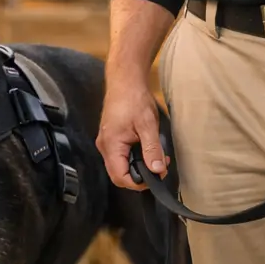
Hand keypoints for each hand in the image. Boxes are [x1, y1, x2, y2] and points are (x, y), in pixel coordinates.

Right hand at [96, 72, 166, 189]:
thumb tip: (158, 170)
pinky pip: (120, 156)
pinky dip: (134, 157)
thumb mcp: (148, 125)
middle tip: (160, 165)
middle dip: (140, 175)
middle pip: (119, 174)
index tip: (157, 175)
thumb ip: (152, 149)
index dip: (139, 183)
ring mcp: (106, 142)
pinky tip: (145, 147)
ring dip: (138, 165)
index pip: (120, 177)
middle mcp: (104, 146)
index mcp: (111, 145)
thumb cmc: (134, 99)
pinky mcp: (111, 137)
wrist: (125, 80)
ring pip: (120, 165)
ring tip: (155, 155)